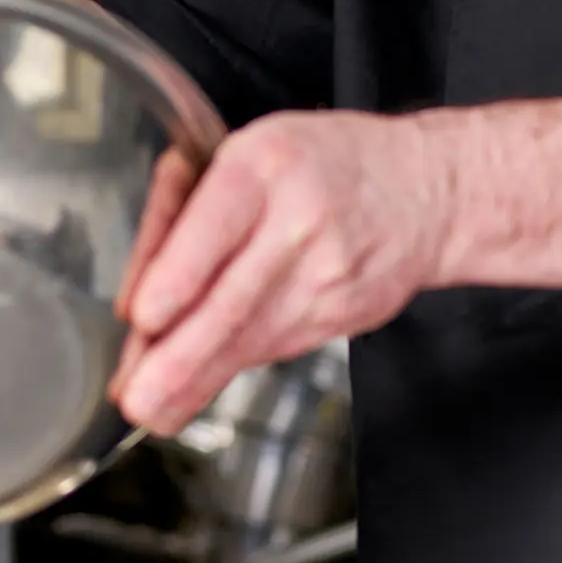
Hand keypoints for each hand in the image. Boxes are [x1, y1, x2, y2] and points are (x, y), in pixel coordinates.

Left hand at [111, 110, 454, 432]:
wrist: (425, 191)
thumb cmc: (318, 163)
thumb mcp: (249, 151)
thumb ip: (187, 208)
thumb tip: (137, 289)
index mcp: (266, 164)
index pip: (218, 222)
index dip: (179, 274)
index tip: (142, 317)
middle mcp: (300, 219)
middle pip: (235, 297)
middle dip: (180, 356)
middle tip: (136, 397)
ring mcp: (329, 274)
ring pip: (253, 336)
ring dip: (197, 379)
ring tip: (152, 411)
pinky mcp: (345, 314)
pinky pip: (276, 346)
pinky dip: (232, 369)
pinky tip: (195, 391)